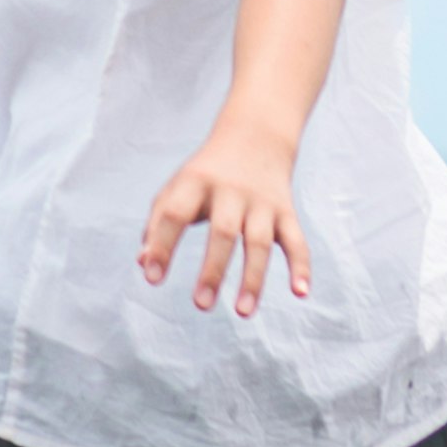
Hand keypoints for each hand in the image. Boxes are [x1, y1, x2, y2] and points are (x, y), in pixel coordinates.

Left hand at [137, 128, 311, 321]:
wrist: (256, 135)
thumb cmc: (205, 173)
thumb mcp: (178, 187)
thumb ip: (158, 223)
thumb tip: (144, 264)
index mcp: (196, 182)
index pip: (175, 214)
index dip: (162, 245)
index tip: (152, 278)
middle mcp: (231, 191)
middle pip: (223, 232)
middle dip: (213, 270)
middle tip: (201, 305)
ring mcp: (262, 202)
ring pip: (259, 242)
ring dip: (253, 279)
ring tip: (243, 312)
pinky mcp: (286, 211)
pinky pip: (297, 241)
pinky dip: (301, 267)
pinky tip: (301, 293)